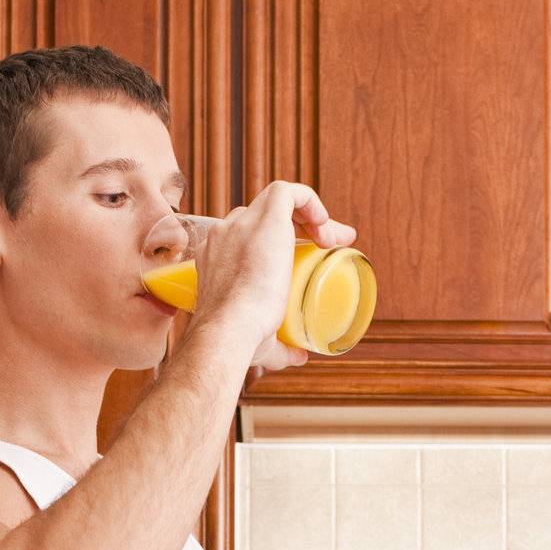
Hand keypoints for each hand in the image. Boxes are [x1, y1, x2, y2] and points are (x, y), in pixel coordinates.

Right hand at [197, 180, 356, 365]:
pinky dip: (310, 201)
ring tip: (333, 239)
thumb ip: (280, 350)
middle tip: (325, 246)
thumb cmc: (238, 341)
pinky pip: (288, 192)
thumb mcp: (260, 344)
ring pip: (277, 202)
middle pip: (263, 216)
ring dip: (308, 215)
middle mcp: (225, 234)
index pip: (245, 237)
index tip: (301, 258)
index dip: (276, 243)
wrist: (229, 330)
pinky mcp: (265, 219)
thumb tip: (299, 357)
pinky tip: (326, 226)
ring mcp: (242, 224)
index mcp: (217, 258)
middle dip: (296, 226)